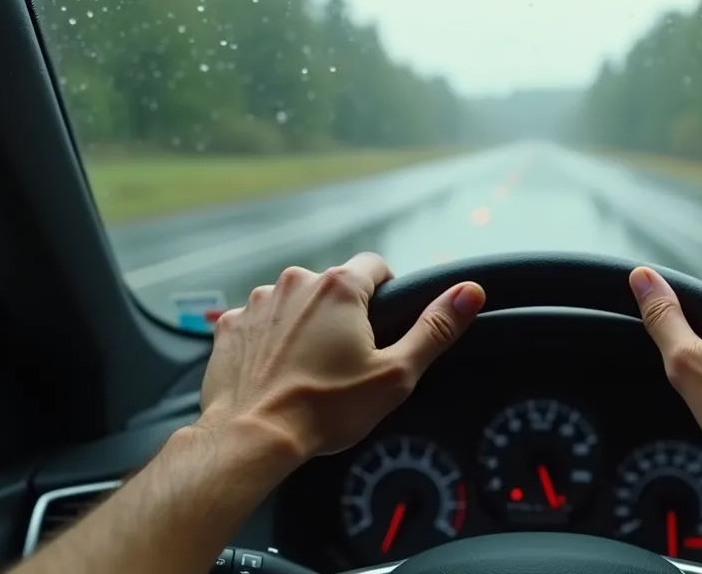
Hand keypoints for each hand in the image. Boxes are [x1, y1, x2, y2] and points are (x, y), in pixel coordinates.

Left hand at [198, 252, 485, 467]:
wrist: (252, 436)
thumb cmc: (325, 409)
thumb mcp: (396, 374)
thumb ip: (435, 328)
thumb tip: (470, 292)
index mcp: (340, 287)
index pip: (376, 265)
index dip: (386, 293)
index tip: (382, 327)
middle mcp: (296, 282)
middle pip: (333, 286)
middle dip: (343, 315)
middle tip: (347, 361)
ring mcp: (259, 302)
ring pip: (295, 303)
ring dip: (304, 326)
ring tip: (308, 371)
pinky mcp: (231, 326)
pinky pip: (261, 323)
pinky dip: (270, 342)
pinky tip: (277, 373)